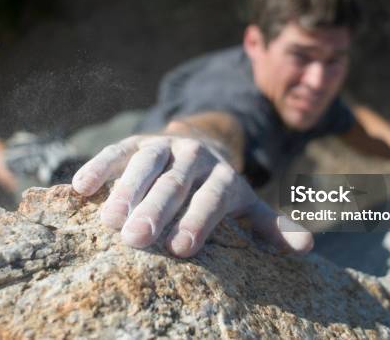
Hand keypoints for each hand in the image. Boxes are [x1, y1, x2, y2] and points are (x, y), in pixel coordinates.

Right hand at [72, 135, 312, 256]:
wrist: (200, 145)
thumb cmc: (220, 188)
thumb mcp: (247, 204)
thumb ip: (271, 225)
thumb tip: (308, 248)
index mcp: (224, 175)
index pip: (212, 198)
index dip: (198, 221)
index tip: (181, 249)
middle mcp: (195, 157)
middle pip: (175, 183)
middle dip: (156, 211)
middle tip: (136, 240)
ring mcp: (164, 146)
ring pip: (145, 165)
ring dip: (126, 191)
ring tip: (108, 222)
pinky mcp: (138, 141)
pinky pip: (117, 151)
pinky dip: (100, 166)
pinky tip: (81, 188)